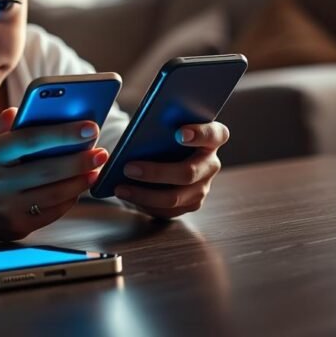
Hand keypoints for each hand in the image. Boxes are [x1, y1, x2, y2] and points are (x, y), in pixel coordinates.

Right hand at [0, 108, 107, 239]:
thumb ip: (4, 124)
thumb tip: (26, 109)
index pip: (29, 140)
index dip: (63, 133)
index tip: (91, 127)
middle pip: (47, 170)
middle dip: (79, 160)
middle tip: (101, 151)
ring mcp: (5, 208)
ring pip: (53, 194)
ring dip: (80, 181)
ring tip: (95, 168)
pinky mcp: (16, 227)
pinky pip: (51, 213)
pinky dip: (69, 198)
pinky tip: (79, 186)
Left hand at [115, 121, 229, 218]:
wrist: (160, 155)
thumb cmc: (161, 136)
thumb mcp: (160, 126)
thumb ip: (152, 127)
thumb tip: (125, 144)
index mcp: (210, 139)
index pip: (215, 134)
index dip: (200, 134)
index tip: (179, 134)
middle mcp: (210, 164)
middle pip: (188, 172)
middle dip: (156, 172)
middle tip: (128, 168)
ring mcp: (203, 186)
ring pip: (175, 197)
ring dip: (144, 194)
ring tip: (120, 188)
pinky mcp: (191, 203)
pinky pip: (168, 210)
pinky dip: (144, 204)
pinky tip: (127, 195)